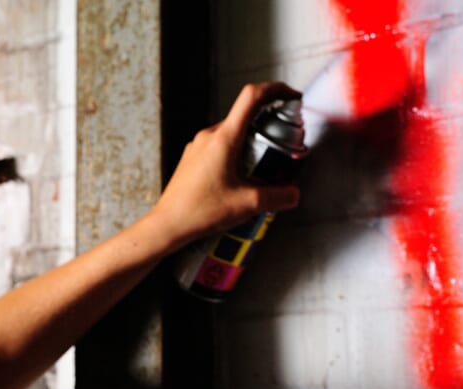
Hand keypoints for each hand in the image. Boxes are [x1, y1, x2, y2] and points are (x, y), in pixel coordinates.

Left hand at [151, 82, 301, 248]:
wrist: (169, 224)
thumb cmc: (200, 211)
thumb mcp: (248, 204)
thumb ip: (278, 197)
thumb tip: (293, 193)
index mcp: (224, 138)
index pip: (252, 97)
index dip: (275, 90)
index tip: (290, 96)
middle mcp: (209, 136)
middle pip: (245, 118)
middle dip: (267, 129)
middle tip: (280, 149)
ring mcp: (198, 146)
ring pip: (232, 135)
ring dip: (251, 145)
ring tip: (260, 172)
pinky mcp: (193, 158)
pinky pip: (219, 148)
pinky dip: (236, 156)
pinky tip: (240, 181)